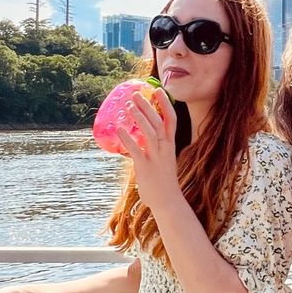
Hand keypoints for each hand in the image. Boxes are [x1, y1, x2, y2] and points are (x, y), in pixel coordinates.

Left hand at [118, 87, 179, 212]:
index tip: (158, 91)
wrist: (167, 201)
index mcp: (170, 145)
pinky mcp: (145, 167)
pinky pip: (136, 150)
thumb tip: (139, 138)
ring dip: (139, 118)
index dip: (165, 104)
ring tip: (128, 106)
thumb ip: (154, 148)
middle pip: (158, 122)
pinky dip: (128, 138)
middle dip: (148, 106)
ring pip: (150, 133)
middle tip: (135, 94)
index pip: (171, 120)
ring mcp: (156, 157)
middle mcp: (165, 149)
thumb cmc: (163, 180)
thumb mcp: (163, 159)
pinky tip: (120, 129)